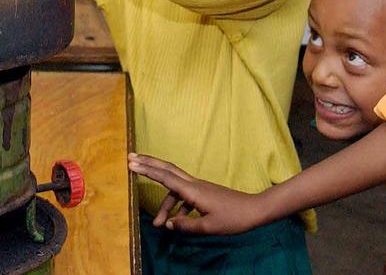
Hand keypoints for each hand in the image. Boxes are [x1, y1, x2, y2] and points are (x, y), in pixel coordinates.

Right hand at [128, 154, 267, 234]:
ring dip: (163, 203)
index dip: (147, 170)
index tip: (132, 163)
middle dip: (149, 164)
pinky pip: (183, 196)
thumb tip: (168, 224)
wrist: (254, 210)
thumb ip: (186, 225)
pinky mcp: (203, 194)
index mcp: (193, 190)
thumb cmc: (233, 218)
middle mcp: (194, 184)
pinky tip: (175, 221)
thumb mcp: (209, 227)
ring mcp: (199, 188)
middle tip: (131, 159)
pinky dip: (176, 206)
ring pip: (174, 188)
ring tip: (156, 224)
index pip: (165, 177)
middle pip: (167, 170)